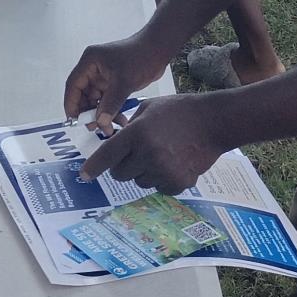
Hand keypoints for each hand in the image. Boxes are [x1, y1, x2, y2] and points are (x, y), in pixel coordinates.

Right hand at [62, 34, 171, 132]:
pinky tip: (121, 121)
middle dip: (89, 113)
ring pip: (97, 100)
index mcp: (90, 62)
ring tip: (111, 128)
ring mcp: (104, 76)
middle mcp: (94, 69)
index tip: (75, 120)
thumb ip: (111, 103)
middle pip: (84, 95)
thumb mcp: (123, 82)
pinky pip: (108, 100)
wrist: (158, 50)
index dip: (72, 104)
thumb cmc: (140, 57)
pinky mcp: (114, 83)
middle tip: (96, 128)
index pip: (73, 85)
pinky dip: (112, 111)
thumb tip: (100, 122)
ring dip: (102, 114)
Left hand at [77, 93, 226, 193]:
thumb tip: (114, 142)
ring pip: (139, 181)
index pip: (107, 155)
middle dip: (122, 166)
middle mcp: (147, 154)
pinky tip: (173, 163)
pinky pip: (158, 188)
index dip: (93, 167)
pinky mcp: (177, 183)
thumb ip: (129, 126)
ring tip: (160, 154)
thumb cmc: (179, 110)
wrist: (212, 122)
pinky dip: (161, 179)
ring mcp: (163, 171)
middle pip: (120, 174)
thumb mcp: (148, 108)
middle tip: (134, 154)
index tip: (84, 175)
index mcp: (136, 134)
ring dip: (143, 172)